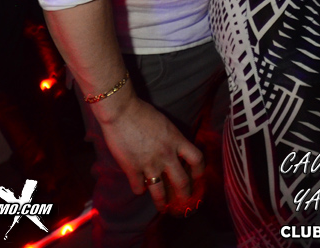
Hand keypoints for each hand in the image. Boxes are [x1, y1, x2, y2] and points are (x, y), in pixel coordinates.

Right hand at [98, 95, 204, 211]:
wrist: (121, 111)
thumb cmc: (141, 112)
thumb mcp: (164, 123)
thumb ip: (171, 139)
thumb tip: (175, 151)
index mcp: (176, 140)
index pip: (197, 159)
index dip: (199, 170)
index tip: (196, 176)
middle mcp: (166, 155)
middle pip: (182, 182)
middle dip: (184, 194)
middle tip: (183, 200)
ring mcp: (149, 164)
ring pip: (160, 193)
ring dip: (162, 203)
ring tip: (162, 207)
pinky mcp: (132, 169)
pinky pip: (138, 188)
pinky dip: (139, 189)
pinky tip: (139, 187)